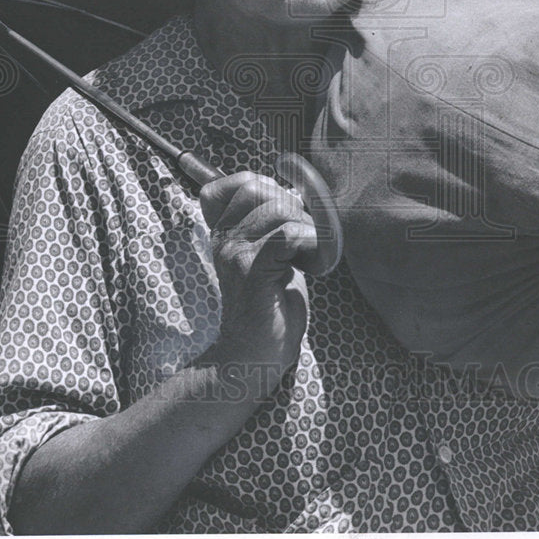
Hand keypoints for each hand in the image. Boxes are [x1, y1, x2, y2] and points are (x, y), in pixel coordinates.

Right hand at [199, 172, 310, 398]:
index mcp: (225, 231)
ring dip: (306, 228)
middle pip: (260, 188)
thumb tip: (304, 193)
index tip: (287, 215)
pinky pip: (288, 235)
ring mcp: (235, 253)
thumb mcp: (269, 255)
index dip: (270, 187)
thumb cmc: (270, 305)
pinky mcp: (253, 271)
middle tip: (301, 240)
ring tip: (306, 257)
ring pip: (279, 210)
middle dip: (293, 206)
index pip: (240, 182)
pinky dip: (311, 242)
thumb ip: (274, 225)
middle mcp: (224, 237)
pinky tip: (314, 262)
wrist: (254, 356)